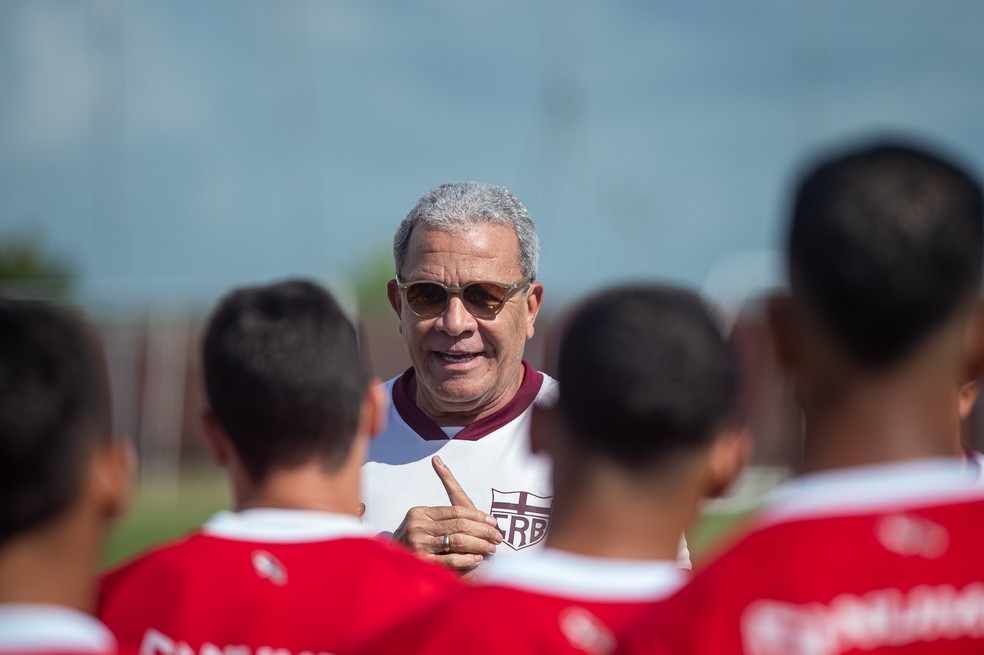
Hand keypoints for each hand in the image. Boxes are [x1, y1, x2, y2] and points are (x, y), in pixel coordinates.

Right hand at [392, 456, 503, 571]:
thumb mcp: (427, 519)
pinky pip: (450, 560)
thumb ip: (441, 505)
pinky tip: (477, 559)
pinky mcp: (422, 563)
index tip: (493, 522)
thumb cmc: (420, 540)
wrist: (398, 565)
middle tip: (498, 537)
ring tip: (491, 548)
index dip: (477, 516)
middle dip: (482, 531)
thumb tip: (437, 460)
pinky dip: (466, 559)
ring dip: (479, 545)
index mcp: (419, 513)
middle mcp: (417, 526)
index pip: (455, 510)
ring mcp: (418, 545)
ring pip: (457, 541)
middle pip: (459, 524)